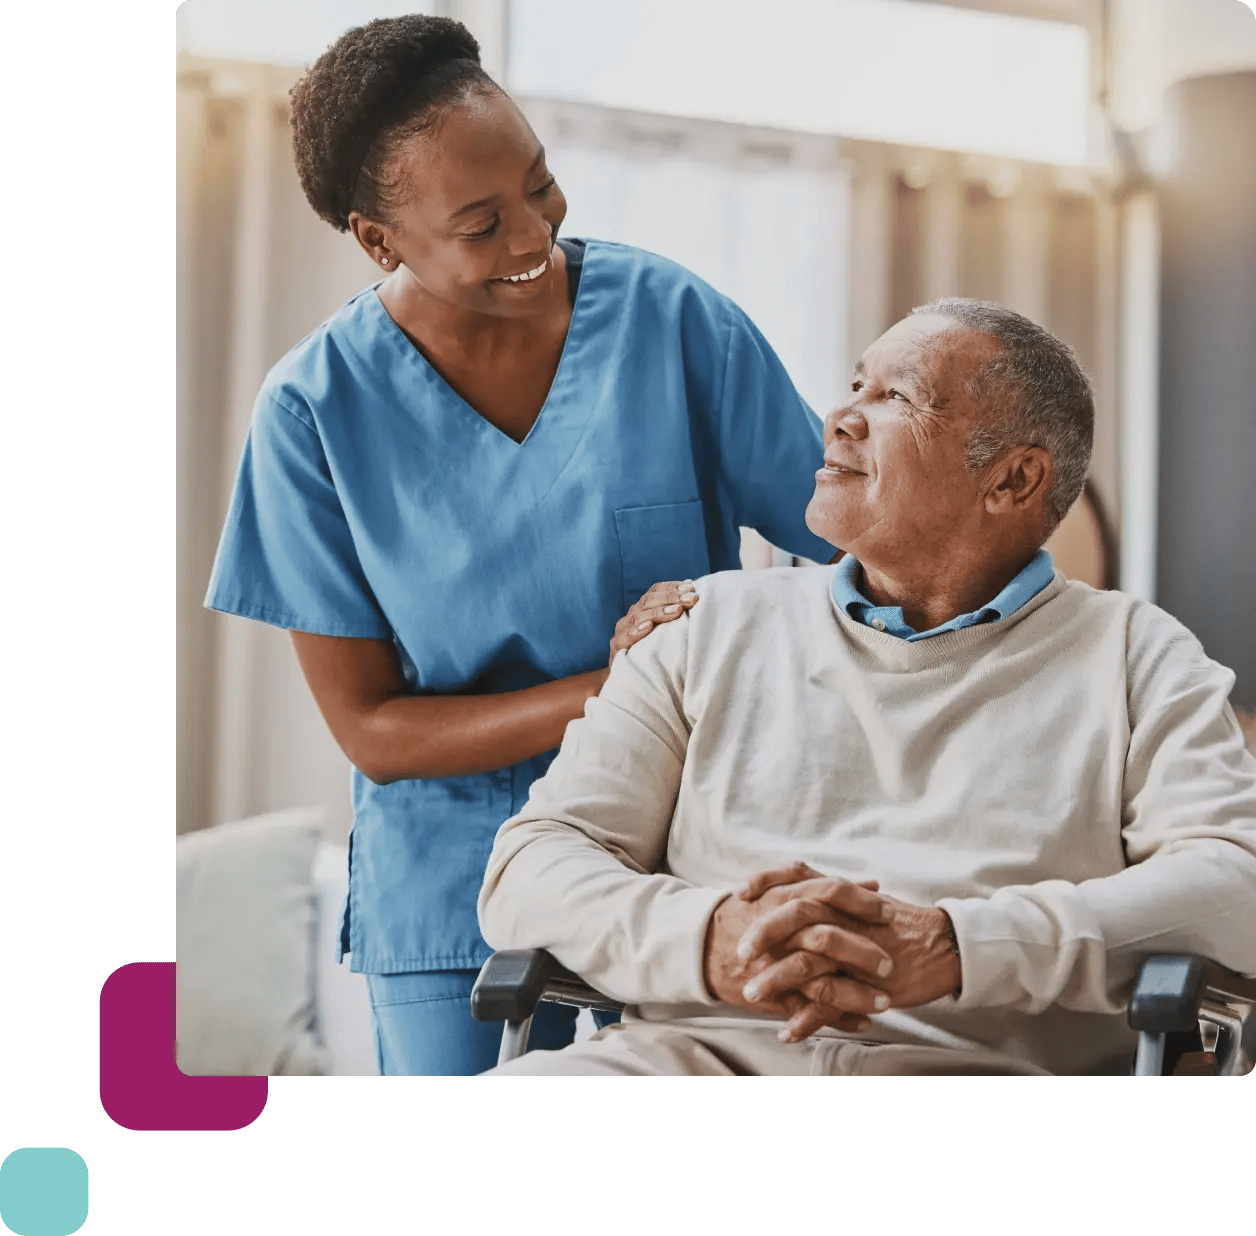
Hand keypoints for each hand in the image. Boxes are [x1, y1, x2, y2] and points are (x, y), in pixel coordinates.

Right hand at [608, 580, 698, 664]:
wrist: (632, 680)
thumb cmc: (656, 652)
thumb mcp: (667, 631)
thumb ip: (677, 613)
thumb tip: (696, 593)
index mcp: (643, 608)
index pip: (656, 591)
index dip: (673, 587)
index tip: (692, 588)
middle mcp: (632, 616)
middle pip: (649, 600)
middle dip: (672, 597)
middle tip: (691, 598)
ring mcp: (623, 632)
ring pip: (638, 616)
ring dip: (658, 612)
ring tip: (677, 611)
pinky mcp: (617, 649)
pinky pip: (624, 638)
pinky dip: (636, 632)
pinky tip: (648, 628)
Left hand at [737, 863, 961, 1041]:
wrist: (943, 945)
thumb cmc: (899, 922)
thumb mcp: (862, 899)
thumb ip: (829, 891)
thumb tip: (795, 886)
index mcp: (840, 895)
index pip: (795, 877)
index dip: (765, 882)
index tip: (738, 894)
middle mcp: (844, 917)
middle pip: (795, 916)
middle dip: (763, 934)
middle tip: (739, 952)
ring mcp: (855, 951)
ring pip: (807, 963)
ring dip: (775, 981)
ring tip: (750, 995)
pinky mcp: (867, 984)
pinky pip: (830, 1003)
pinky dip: (806, 1019)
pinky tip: (786, 1031)